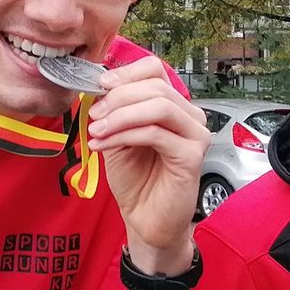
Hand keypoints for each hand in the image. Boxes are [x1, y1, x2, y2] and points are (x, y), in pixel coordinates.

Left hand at [85, 57, 209, 269]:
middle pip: (156, 86)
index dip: (126, 73)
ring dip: (120, 116)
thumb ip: (113, 111)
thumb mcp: (117, 135)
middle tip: (93, 115)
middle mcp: (190, 116)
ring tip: (96, 130)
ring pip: (159, 106)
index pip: (155, 70)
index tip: (99, 85)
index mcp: (173, 106)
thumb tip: (98, 86)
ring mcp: (196, 135)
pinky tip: (103, 145)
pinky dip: (124, 135)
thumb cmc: (135, 179)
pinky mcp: (193, 156)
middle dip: (118, 97)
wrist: (145, 218)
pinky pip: (156, 133)